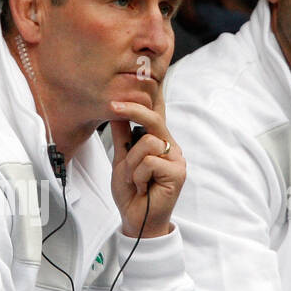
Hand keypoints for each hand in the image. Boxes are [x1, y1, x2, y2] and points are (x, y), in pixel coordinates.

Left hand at [108, 85, 184, 238]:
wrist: (136, 220)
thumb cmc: (131, 192)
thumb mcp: (121, 159)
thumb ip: (122, 136)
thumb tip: (117, 110)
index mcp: (159, 142)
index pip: (157, 113)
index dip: (154, 93)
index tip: (145, 70)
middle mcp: (171, 147)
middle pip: (153, 118)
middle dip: (131, 111)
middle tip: (112, 106)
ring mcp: (176, 159)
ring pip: (147, 143)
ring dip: (132, 164)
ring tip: (135, 180)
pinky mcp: (177, 172)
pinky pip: (149, 161)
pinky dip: (138, 176)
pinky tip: (143, 187)